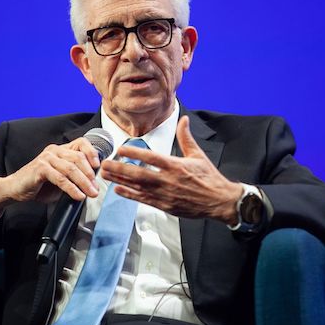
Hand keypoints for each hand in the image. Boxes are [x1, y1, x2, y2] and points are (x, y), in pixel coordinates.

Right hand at [0, 137, 100, 215]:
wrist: (16, 189)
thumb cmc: (39, 185)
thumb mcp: (61, 179)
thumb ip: (75, 177)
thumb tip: (93, 184)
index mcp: (61, 150)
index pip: (81, 143)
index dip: (92, 152)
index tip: (98, 166)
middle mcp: (54, 150)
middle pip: (78, 158)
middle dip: (90, 175)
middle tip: (96, 189)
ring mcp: (46, 158)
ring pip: (71, 169)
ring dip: (83, 183)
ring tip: (91, 194)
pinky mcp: (40, 168)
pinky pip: (60, 178)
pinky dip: (71, 188)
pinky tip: (78, 196)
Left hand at [100, 116, 241, 223]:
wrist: (219, 201)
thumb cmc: (209, 178)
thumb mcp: (198, 155)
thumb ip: (186, 137)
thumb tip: (183, 119)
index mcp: (176, 166)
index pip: (151, 158)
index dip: (134, 153)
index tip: (120, 149)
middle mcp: (168, 180)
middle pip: (139, 174)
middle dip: (120, 169)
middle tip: (104, 164)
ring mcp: (165, 194)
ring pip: (138, 187)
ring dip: (120, 181)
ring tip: (106, 175)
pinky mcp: (165, 205)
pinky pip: (143, 200)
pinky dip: (130, 195)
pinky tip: (118, 190)